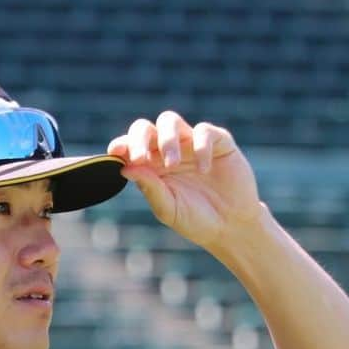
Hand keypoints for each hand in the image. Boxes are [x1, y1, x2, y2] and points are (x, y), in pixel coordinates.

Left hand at [107, 111, 263, 251]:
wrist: (232, 227)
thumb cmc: (197, 220)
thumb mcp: (169, 209)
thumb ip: (150, 188)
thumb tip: (125, 168)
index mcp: (151, 166)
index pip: (130, 146)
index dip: (122, 144)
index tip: (116, 151)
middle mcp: (168, 150)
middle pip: (146, 128)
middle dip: (140, 139)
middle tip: (141, 158)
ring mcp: (191, 144)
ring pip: (170, 121)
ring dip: (167, 139)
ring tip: (172, 164)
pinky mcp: (218, 142)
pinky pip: (204, 132)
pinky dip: (201, 147)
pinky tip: (204, 170)